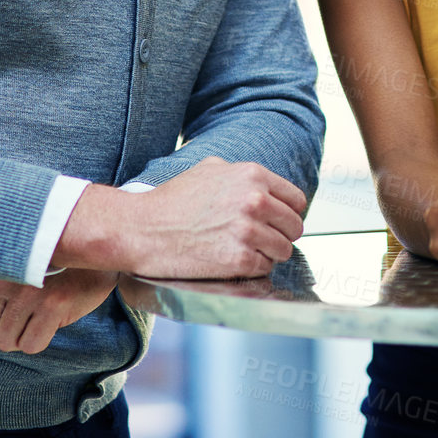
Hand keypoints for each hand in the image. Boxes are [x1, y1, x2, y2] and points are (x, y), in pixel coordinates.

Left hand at [0, 268, 118, 353]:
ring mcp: (30, 290)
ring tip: (30, 313)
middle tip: (16, 308)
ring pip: (4, 341)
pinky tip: (44, 320)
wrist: (91, 248)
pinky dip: (35, 340)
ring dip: (16, 335)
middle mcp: (4, 275)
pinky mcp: (55, 304)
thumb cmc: (37, 258)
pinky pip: (30, 345)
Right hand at [108, 157, 307, 278]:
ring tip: (245, 252)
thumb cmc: (172, 201)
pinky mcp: (238, 260)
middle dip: (281, 235)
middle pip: (294, 227)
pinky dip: (254, 269)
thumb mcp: (210, 169)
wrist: (141, 229)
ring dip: (268, 254)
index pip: (296, 200)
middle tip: (261, 241)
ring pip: (283, 250)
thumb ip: (242, 174)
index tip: (277, 223)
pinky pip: (265, 268)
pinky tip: (233, 262)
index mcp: (252, 175)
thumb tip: (266, 188)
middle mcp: (255, 201)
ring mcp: (248, 231)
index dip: (287, 214)